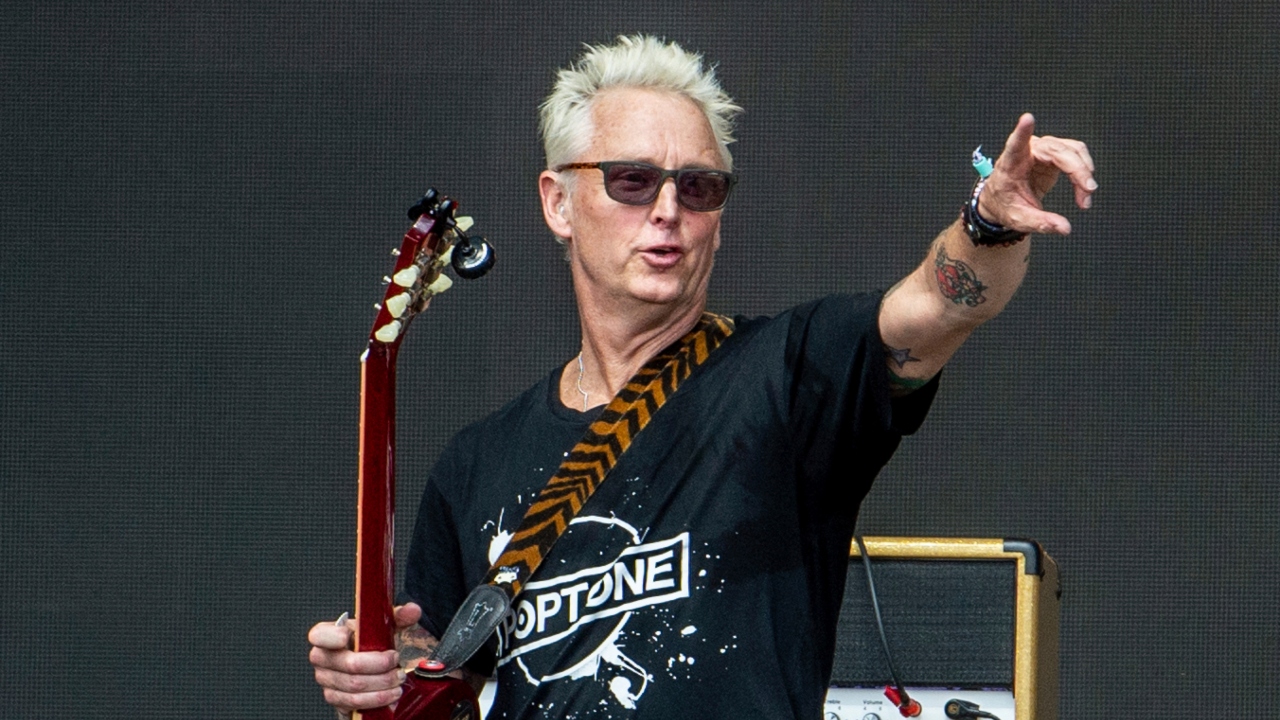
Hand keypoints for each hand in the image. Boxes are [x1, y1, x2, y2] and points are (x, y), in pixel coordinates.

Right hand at [308, 603, 423, 714]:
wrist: (363, 665)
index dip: (333, 636)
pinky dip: (377, 699)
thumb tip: (412, 610)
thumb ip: (397, 616)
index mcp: (326, 634)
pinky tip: (390, 693)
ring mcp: (326, 679)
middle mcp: (322, 658)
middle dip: (380, 665)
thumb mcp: (381, 626)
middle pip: (350, 664)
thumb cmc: (367, 642)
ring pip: (355, 686)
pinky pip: (355, 702)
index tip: (350, 635)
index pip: (319, 635)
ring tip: (398, 678)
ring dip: (382, 683)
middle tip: (396, 661)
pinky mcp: (334, 698)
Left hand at [977, 112, 1096, 235]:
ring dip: (1084, 172)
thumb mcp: (1019, 220)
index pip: (1015, 144)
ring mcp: (1043, 149)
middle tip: (1088, 192)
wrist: (1005, 201)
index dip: (1022, 131)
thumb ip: (1041, 224)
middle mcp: (1027, 150)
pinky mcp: (1055, 153)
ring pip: (1072, 150)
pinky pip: (1076, 155)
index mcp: (1010, 164)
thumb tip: (1065, 228)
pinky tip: (1084, 191)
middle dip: (1077, 169)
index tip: (1027, 118)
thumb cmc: (1006, 206)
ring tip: (1085, 199)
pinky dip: (1084, 173)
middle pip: (1058, 150)